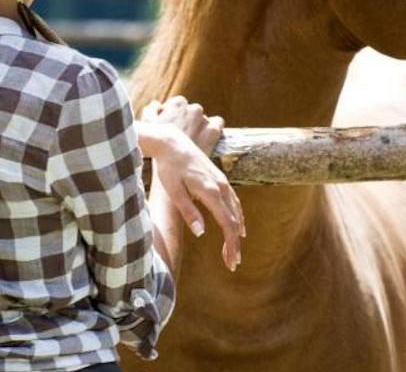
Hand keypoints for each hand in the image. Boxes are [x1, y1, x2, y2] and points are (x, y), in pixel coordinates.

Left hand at [141, 97, 244, 270]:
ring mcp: (222, 181)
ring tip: (235, 250)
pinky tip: (237, 225)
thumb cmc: (168, 168)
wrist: (171, 142)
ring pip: (236, 210)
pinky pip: (234, 201)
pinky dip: (237, 216)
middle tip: (232, 264)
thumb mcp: (174, 191)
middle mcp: (220, 186)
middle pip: (234, 220)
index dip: (231, 244)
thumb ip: (188, 212)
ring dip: (237, 231)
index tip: (230, 262)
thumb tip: (201, 233)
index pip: (227, 223)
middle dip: (234, 243)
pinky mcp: (219, 178)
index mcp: (210, 191)